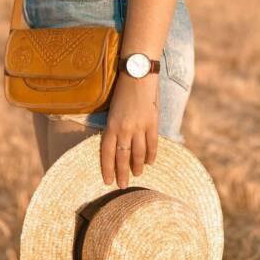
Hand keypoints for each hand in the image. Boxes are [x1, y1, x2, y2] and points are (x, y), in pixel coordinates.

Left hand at [100, 71, 158, 188]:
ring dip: (137, 166)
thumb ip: (114, 126)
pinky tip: (149, 162)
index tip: (108, 181)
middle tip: (122, 186)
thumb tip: (116, 142)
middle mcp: (124, 129)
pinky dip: (151, 154)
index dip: (107, 169)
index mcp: (111, 125)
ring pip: (138, 154)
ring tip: (137, 175)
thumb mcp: (112, 109)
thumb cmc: (122, 89)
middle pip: (122, 157)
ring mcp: (139, 127)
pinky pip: (152, 144)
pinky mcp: (152, 123)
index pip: (107, 153)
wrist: (138, 73)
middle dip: (121, 173)